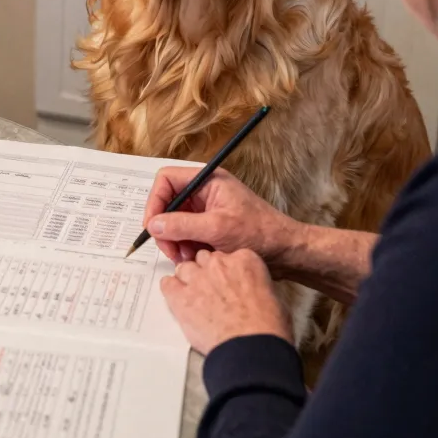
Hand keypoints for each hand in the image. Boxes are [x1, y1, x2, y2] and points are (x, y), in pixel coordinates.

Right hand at [143, 166, 300, 268]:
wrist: (285, 252)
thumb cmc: (260, 233)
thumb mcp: (217, 228)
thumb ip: (182, 225)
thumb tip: (154, 225)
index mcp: (208, 179)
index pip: (166, 180)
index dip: (155, 202)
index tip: (152, 226)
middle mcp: (205, 190)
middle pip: (167, 203)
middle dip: (166, 227)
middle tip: (170, 249)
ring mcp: (207, 208)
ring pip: (175, 221)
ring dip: (176, 240)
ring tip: (186, 257)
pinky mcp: (209, 225)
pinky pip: (186, 233)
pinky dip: (185, 246)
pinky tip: (195, 257)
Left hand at [161, 249, 291, 355]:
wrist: (251, 348)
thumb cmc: (267, 328)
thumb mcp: (272, 296)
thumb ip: (255, 284)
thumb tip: (252, 290)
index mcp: (245, 260)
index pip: (228, 255)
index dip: (227, 270)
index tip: (228, 280)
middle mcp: (219, 264)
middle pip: (204, 258)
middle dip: (207, 273)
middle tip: (212, 291)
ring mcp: (198, 279)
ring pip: (184, 268)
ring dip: (188, 280)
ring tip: (194, 297)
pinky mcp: (181, 297)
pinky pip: (167, 284)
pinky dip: (171, 290)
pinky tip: (178, 299)